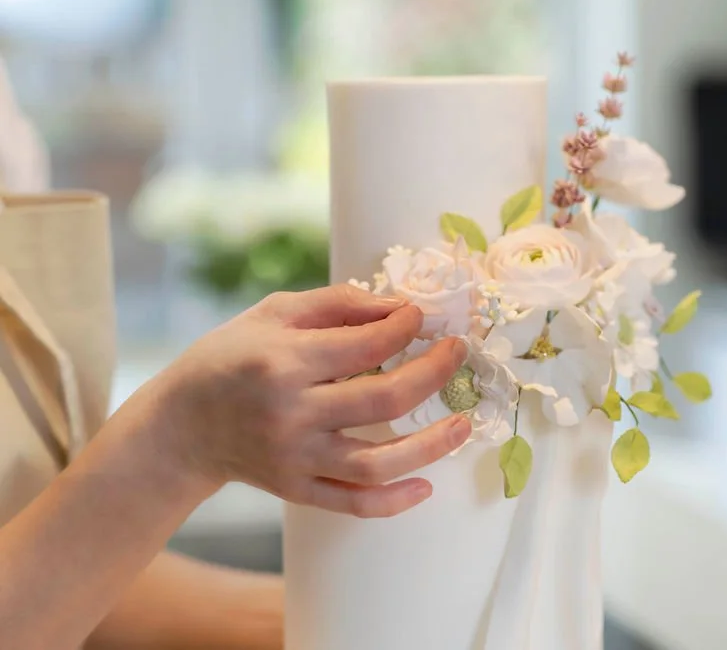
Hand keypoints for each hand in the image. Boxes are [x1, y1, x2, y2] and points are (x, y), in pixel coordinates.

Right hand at [138, 285, 469, 517]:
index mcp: (285, 361)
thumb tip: (398, 305)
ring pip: (376, 463)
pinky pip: (352, 504)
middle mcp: (292, 413)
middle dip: (434, 373)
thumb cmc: (231, 356)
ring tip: (464, 424)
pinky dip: (394, 501)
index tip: (422, 317)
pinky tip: (426, 484)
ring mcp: (295, 458)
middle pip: (385, 400)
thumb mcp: (274, 313)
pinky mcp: (296, 489)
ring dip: (431, 446)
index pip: (367, 345)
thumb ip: (337, 303)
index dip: (406, 327)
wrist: (180, 423)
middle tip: (458, 353)